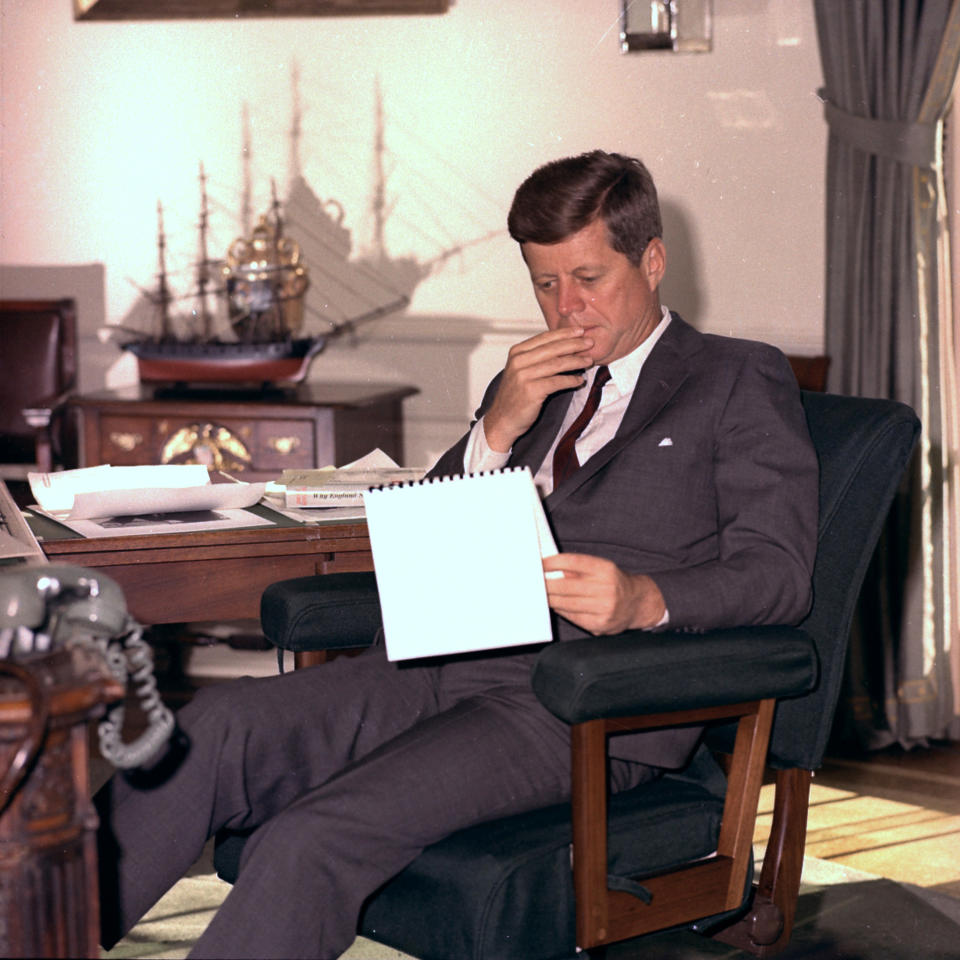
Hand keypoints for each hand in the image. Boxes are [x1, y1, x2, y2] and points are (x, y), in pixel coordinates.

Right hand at [483, 328, 594, 451]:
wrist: (502, 419)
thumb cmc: (515, 395)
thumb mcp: (521, 370)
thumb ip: (537, 357)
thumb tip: (564, 345)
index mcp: (517, 352)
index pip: (544, 338)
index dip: (564, 334)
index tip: (580, 331)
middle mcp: (518, 361)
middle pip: (552, 349)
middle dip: (574, 344)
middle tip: (590, 343)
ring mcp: (523, 376)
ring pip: (557, 364)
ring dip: (576, 362)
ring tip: (589, 361)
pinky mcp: (531, 391)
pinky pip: (557, 382)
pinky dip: (571, 380)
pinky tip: (579, 380)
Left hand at [542, 553, 665, 633]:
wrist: (637, 603)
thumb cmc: (613, 582)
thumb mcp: (601, 568)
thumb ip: (577, 568)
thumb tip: (549, 568)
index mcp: (605, 569)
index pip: (573, 562)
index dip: (553, 563)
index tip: (539, 563)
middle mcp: (606, 588)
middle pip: (566, 586)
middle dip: (546, 584)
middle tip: (532, 582)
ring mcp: (603, 608)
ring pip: (566, 604)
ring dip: (549, 599)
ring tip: (540, 594)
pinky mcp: (599, 624)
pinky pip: (572, 617)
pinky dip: (560, 610)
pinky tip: (555, 605)